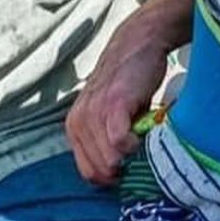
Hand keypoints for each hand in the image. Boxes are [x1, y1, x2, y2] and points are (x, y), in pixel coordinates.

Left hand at [65, 21, 168, 184]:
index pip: (88, 173)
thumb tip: (123, 170)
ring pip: (109, 161)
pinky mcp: (113, 105)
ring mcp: (94, 113)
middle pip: (99, 172)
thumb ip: (108, 138)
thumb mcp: (109, 112)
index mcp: (75, 127)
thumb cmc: (129, 80)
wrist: (138, 42)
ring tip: (145, 141)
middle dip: (123, 172)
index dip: (112, 178)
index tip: (132, 169)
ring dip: (132, 159)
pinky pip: (120, 143)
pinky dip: (135, 146)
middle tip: (143, 157)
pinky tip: (144, 134)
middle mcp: (78, 122)